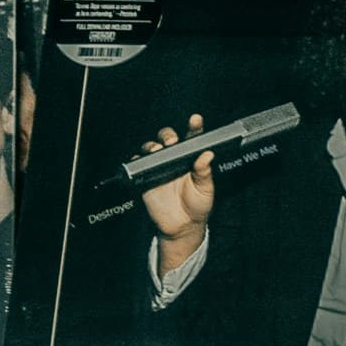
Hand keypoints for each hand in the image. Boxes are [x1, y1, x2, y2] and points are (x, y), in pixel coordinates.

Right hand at [136, 120, 217, 263]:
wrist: (182, 226)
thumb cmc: (197, 206)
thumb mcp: (205, 189)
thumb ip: (205, 172)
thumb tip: (207, 155)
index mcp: (192, 160)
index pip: (193, 139)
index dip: (194, 127)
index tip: (195, 120)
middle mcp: (175, 160)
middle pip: (168, 138)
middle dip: (167, 135)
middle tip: (171, 141)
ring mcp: (160, 167)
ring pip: (152, 148)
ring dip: (153, 145)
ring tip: (158, 150)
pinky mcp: (147, 177)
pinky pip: (138, 163)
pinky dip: (138, 159)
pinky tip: (143, 161)